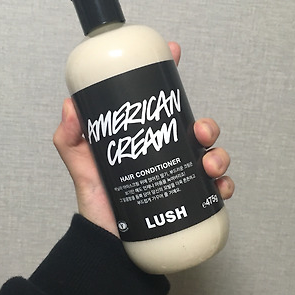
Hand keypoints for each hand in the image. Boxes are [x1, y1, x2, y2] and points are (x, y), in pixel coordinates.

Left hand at [53, 42, 234, 236]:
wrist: (107, 240)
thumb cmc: (97, 200)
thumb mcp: (81, 163)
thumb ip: (69, 137)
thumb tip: (71, 106)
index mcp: (146, 138)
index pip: (161, 103)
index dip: (169, 75)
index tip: (174, 53)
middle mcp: (167, 152)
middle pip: (196, 128)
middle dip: (206, 124)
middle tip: (200, 132)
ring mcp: (181, 175)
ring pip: (212, 155)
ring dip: (219, 154)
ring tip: (208, 164)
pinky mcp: (191, 200)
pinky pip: (215, 188)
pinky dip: (224, 185)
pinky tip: (219, 187)